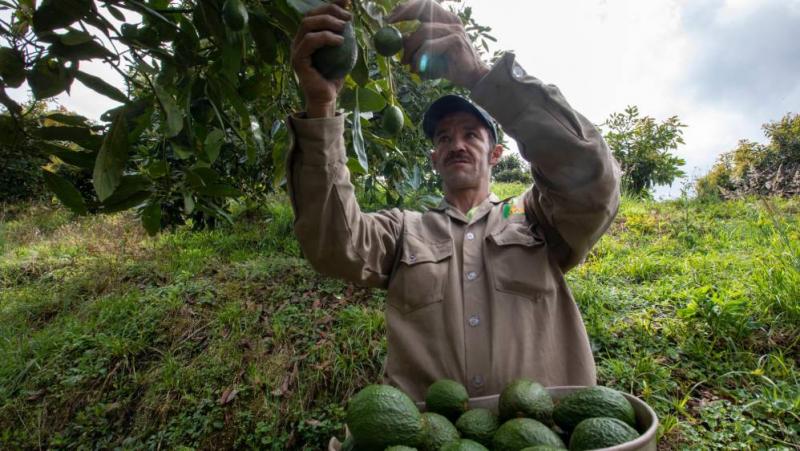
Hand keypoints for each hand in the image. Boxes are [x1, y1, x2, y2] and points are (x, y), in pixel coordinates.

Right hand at [291, 0, 351, 116]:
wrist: (327, 98)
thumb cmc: (334, 76)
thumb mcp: (342, 52)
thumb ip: (342, 35)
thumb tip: (349, 17)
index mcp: (307, 37)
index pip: (315, 13)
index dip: (330, 5)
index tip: (347, 2)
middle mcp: (298, 41)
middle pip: (310, 15)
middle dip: (330, 11)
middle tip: (348, 18)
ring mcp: (296, 50)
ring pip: (307, 25)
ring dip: (327, 22)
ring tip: (344, 27)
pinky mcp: (297, 60)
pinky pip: (309, 41)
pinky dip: (325, 37)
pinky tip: (340, 41)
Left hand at [387, 0, 489, 88]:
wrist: (472, 79)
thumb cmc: (451, 67)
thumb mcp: (430, 55)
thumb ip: (418, 45)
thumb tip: (401, 40)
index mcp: (446, 20)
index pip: (425, 6)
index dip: (407, 8)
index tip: (390, 18)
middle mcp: (451, 21)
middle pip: (423, 9)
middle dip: (404, 15)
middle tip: (389, 24)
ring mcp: (454, 29)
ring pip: (422, 31)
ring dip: (411, 49)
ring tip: (409, 66)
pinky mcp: (455, 40)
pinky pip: (428, 46)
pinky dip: (420, 58)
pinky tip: (419, 69)